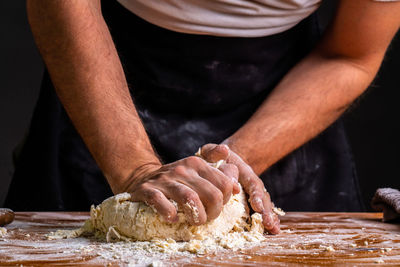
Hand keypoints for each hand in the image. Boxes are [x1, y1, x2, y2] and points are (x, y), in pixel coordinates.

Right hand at [118, 148, 239, 224]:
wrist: (142, 177)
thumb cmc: (177, 180)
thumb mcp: (198, 170)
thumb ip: (220, 173)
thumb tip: (236, 186)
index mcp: (197, 163)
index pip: (224, 184)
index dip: (224, 201)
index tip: (215, 206)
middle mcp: (182, 168)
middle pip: (212, 194)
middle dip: (213, 213)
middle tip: (206, 218)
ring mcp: (165, 179)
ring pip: (190, 199)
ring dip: (197, 216)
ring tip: (194, 221)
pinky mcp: (148, 190)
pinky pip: (161, 203)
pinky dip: (170, 214)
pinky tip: (172, 218)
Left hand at [200, 143, 280, 233]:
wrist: (220, 163)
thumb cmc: (213, 159)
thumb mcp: (211, 152)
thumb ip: (215, 151)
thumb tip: (224, 150)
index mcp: (244, 172)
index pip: (252, 183)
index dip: (255, 194)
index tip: (256, 204)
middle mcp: (251, 184)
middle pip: (262, 197)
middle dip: (265, 210)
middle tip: (266, 221)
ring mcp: (253, 195)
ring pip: (264, 206)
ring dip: (269, 217)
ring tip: (272, 228)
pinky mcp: (250, 204)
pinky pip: (260, 213)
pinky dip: (268, 221)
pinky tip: (273, 231)